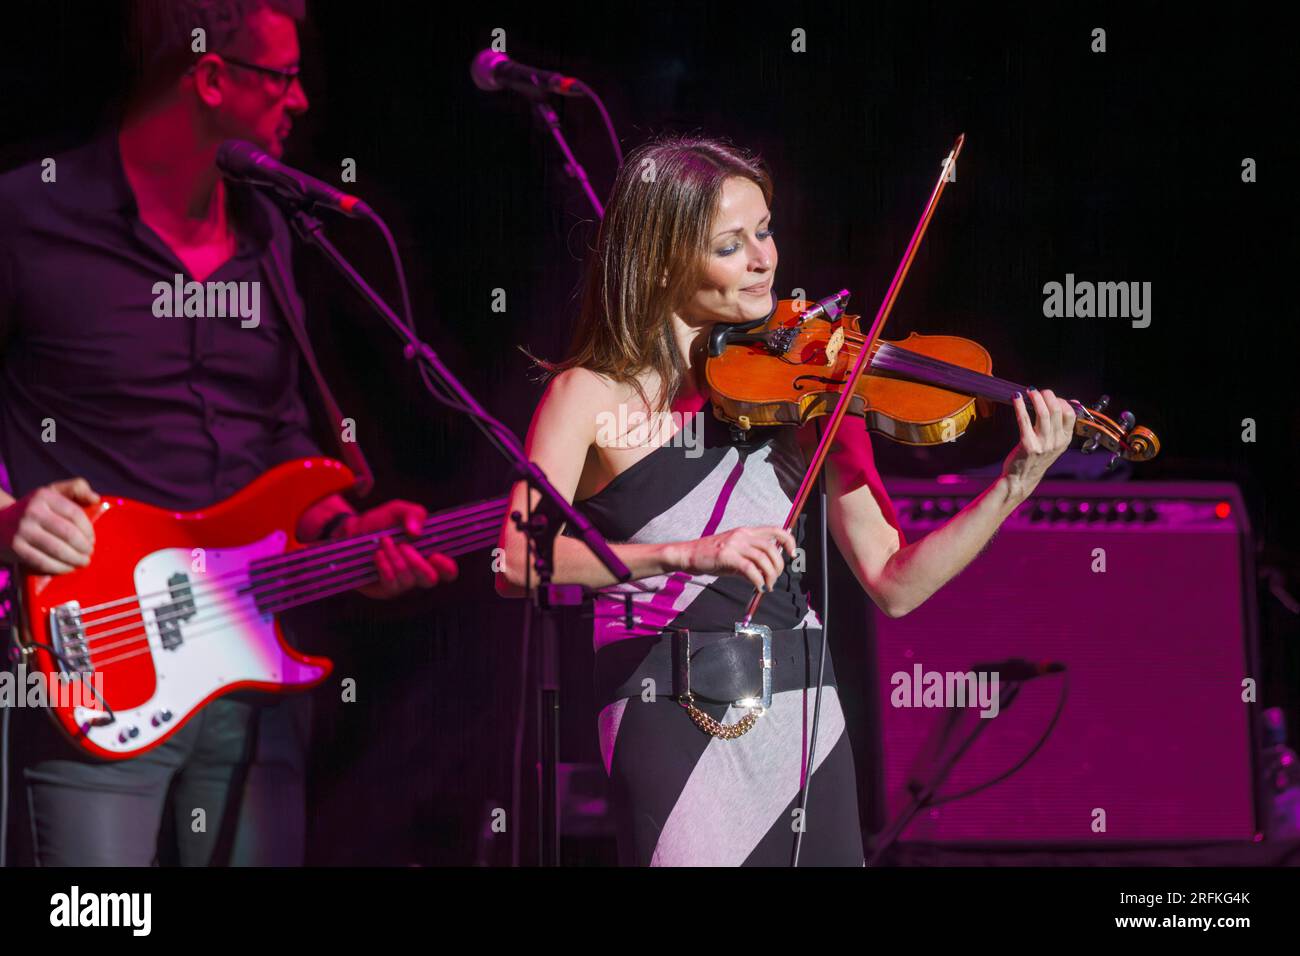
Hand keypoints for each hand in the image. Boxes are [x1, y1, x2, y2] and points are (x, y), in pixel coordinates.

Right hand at [0, 478, 99, 573]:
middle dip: (84, 547)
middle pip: (68, 534)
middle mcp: (32, 511)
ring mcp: (22, 530)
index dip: (88, 530)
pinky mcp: (16, 548)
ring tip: (83, 562)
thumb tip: (95, 499)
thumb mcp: (52, 492)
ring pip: (58, 549)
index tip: (92, 539)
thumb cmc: (34, 509)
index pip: (75, 514)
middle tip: (90, 553)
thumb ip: (76, 489)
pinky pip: (43, 561)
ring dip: (75, 559)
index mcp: (44, 496)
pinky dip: (60, 567)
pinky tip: (68, 568)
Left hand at [339, 500, 457, 598]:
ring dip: (395, 558)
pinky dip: (385, 566)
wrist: (352, 532)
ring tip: (384, 542)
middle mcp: (418, 573)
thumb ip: (414, 514)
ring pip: (408, 580)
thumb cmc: (381, 522)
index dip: (446, 567)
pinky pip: (391, 584)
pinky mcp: (384, 590)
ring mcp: (401, 584)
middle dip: (417, 562)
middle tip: (403, 545)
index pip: (448, 572)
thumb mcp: (398, 510)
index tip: (435, 555)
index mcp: (428, 555)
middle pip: (430, 580)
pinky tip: (378, 554)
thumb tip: (417, 532)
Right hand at [670, 525, 797, 593]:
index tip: (792, 554)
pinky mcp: (727, 556)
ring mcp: (734, 544)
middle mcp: (742, 535)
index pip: (775, 530)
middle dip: (778, 566)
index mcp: (746, 531)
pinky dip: (758, 580)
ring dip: (770, 575)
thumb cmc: (712, 555)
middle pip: (771, 548)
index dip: (788, 541)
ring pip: (763, 558)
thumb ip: (752, 559)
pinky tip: (758, 586)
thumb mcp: (735, 553)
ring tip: (768, 585)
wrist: (690, 554)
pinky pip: (750, 569)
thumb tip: (767, 574)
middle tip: (776, 578)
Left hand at [1001, 388, 1076, 500]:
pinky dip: (1020, 406)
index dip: (1061, 401)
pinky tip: (1016, 398)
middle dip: (1048, 396)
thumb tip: (1073, 401)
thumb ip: (1062, 425)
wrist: (1021, 479)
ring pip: (1043, 413)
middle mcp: (1056, 442)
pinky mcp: (1028, 444)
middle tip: (1038, 391)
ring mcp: (1043, 444)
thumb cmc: (1037, 458)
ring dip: (1035, 398)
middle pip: (1057, 410)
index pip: (1070, 414)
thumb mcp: (1055, 444)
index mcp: (1065, 440)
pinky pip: (1024, 420)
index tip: (1050, 397)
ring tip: (1029, 391)